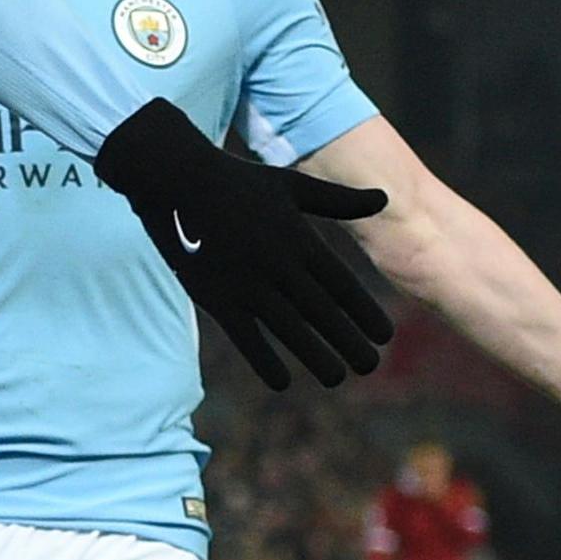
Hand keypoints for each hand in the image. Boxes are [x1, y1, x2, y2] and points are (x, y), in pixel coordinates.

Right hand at [95, 99, 393, 388]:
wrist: (175, 178)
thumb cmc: (237, 181)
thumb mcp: (291, 185)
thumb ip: (338, 200)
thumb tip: (385, 198)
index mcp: (299, 238)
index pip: (343, 286)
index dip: (366, 314)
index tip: (384, 337)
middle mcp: (277, 264)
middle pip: (323, 313)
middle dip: (350, 343)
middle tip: (370, 366)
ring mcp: (246, 282)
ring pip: (291, 331)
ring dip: (317, 359)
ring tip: (336, 378)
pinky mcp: (215, 296)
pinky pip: (246, 337)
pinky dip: (265, 362)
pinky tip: (282, 381)